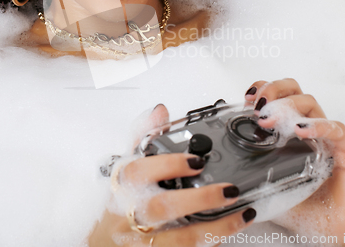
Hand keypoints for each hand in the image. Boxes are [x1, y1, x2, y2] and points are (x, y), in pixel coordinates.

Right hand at [88, 104, 255, 246]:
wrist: (102, 244)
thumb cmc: (117, 203)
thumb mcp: (126, 167)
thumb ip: (143, 139)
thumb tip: (160, 111)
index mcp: (122, 185)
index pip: (138, 171)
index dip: (168, 164)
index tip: (197, 161)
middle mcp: (129, 213)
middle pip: (160, 207)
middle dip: (199, 199)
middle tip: (229, 190)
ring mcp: (141, 239)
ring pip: (179, 238)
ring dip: (215, 227)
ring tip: (242, 213)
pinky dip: (210, 243)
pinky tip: (228, 232)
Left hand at [244, 79, 344, 245]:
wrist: (338, 231)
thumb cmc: (307, 207)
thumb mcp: (269, 191)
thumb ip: (250, 182)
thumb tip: (227, 182)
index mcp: (290, 133)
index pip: (278, 97)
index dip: (263, 89)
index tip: (247, 98)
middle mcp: (309, 129)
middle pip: (293, 90)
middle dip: (272, 90)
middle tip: (258, 105)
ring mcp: (327, 138)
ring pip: (310, 103)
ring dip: (287, 106)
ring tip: (269, 122)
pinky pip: (336, 129)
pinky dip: (317, 125)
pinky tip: (301, 130)